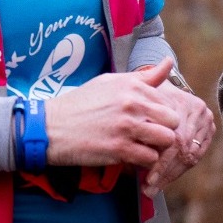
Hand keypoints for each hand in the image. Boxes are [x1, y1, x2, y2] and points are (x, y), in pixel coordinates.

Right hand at [45, 59, 179, 168]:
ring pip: (166, 140)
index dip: (163, 114)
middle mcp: (133, 104)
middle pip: (173, 121)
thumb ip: (143, 77)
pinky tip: (131, 156)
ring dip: (157, 146)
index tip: (151, 121)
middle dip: (165, 130)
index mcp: (132, 85)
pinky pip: (149, 158)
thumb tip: (168, 61)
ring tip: (143, 146)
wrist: (49, 127)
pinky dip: (143, 160)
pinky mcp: (119, 149)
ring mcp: (127, 127)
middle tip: (151, 136)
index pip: (168, 101)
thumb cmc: (81, 103)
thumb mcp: (110, 82)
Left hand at [138, 65, 215, 196]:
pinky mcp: (209, 129)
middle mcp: (198, 111)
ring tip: (154, 188)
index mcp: (183, 104)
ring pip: (191, 156)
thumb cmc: (143, 96)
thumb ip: (134, 128)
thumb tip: (127, 161)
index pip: (175, 141)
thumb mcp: (137, 104)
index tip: (148, 179)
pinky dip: (181, 168)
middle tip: (149, 189)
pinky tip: (166, 179)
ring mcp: (206, 120)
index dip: (162, 163)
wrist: (160, 83)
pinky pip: (197, 155)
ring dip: (172, 174)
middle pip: (184, 150)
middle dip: (165, 173)